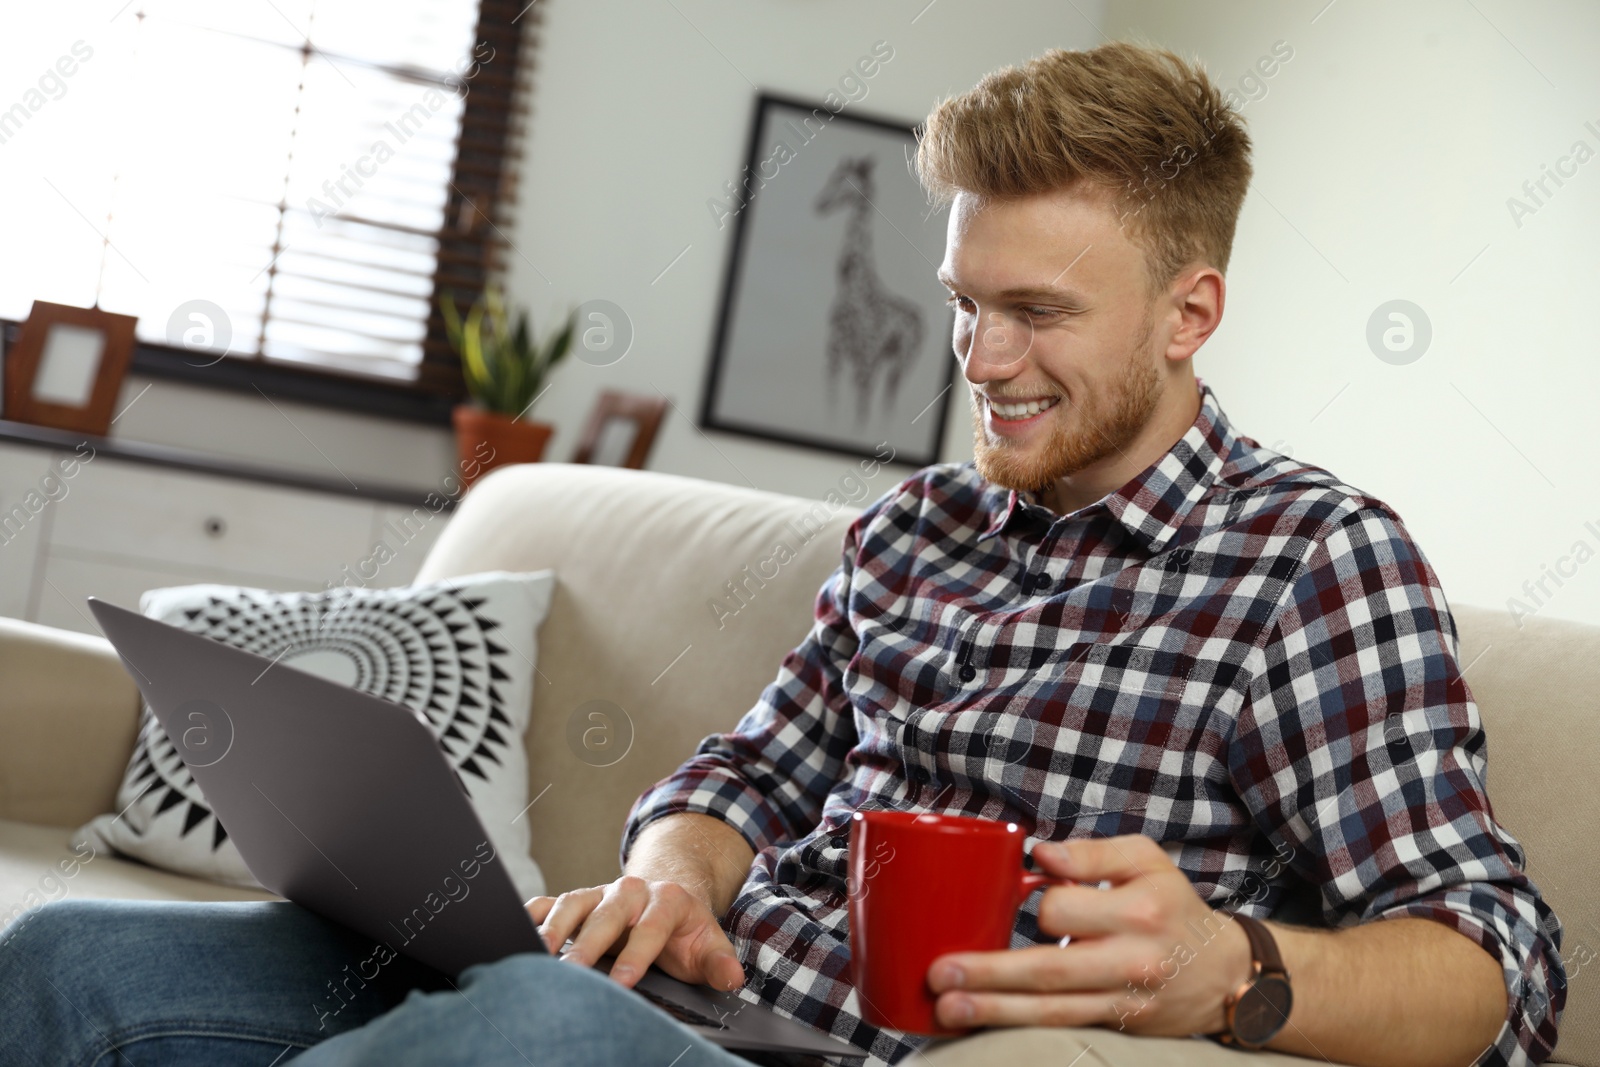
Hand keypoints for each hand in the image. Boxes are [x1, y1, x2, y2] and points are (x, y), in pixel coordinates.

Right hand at [525, 875, 744, 991]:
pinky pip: (549, 902)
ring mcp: (600, 893)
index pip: (651, 927)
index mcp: (667, 900)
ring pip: (573, 903)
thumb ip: (719, 963)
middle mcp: (631, 891)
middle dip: (588, 943)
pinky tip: (515, 931)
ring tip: (538, 953)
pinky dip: (532, 915)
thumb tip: (732, 978)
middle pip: (607, 914)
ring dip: (554, 928)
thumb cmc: (685, 932)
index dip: (637, 954)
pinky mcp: (577, 900)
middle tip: (571, 972)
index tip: (622, 981)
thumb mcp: (708, 945)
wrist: (666, 899)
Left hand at [925, 835, 1252, 1034]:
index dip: (1037, 905)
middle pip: (1050, 969)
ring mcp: (1125, 999)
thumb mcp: (1146, 860)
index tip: (1021, 898)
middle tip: (941, 973)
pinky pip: (1063, 1027)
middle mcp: (1132, 959)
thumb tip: (1040, 852)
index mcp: (1138, 909)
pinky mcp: (1119, 1025)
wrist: (1225, 971)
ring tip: (948, 1008)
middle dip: (990, 974)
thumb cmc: (1173, 905)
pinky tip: (983, 1024)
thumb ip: (1092, 853)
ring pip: (1052, 1008)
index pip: (1065, 909)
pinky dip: (1019, 1026)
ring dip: (995, 1011)